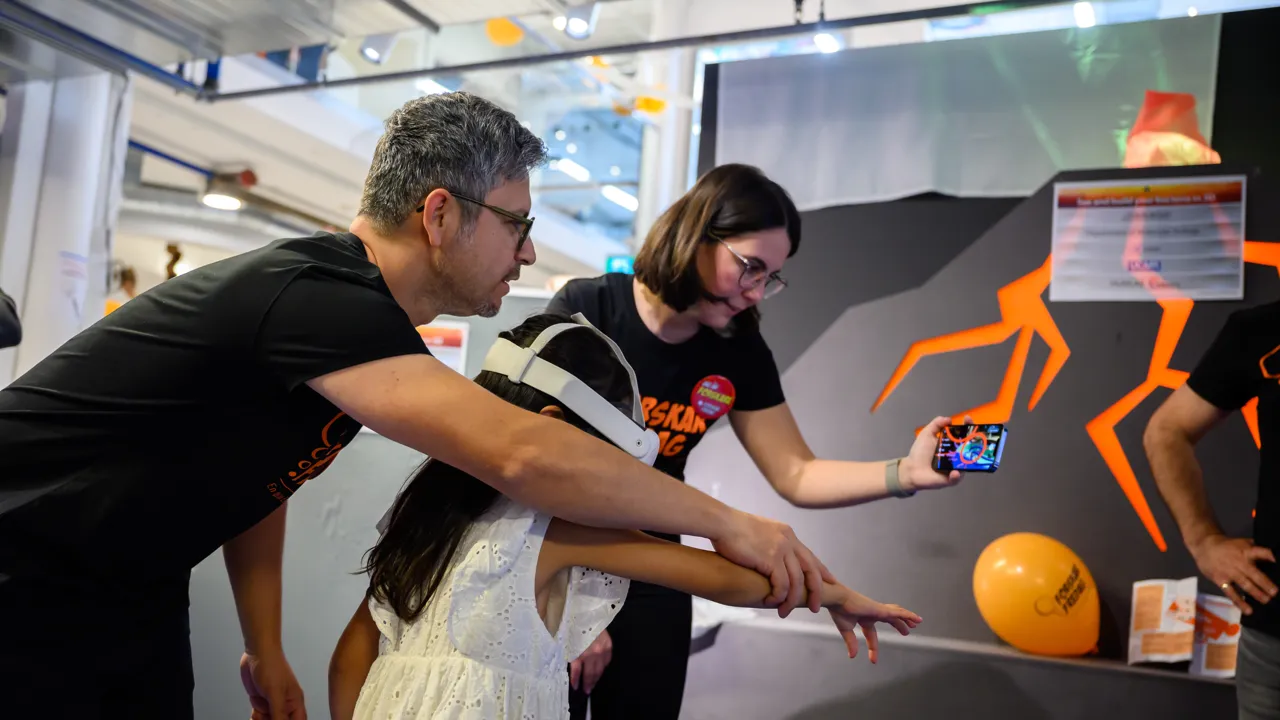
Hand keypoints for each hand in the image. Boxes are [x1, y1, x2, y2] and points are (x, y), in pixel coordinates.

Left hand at [241, 651, 306, 719]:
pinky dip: (255, 719)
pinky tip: (253, 715)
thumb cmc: (271, 666)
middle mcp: (285, 704)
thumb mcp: (275, 692)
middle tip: (263, 717)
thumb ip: (279, 712)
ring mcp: (272, 703)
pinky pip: (260, 717)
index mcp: (294, 702)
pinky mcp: (262, 701)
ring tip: (257, 713)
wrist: (256, 653)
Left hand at [570, 630, 611, 693]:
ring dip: (596, 678)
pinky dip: (603, 667)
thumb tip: (571, 668)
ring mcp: (602, 649)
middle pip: (591, 673)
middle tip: (587, 691)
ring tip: (593, 684)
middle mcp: (592, 653)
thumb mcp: (567, 642)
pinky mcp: (609, 645)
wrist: (585, 611)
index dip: (576, 680)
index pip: (577, 671)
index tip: (576, 687)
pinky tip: (600, 670)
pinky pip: (607, 660)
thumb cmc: (573, 626)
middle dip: (588, 683)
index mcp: (579, 652)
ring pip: (600, 669)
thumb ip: (570, 655)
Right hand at [713, 510, 837, 617]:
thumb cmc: (731, 528)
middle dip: (815, 592)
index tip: (830, 582)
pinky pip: (782, 585)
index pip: (810, 556)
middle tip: (814, 607)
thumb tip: (768, 558)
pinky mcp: (771, 559)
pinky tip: (770, 603)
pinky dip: (778, 597)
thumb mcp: (759, 532)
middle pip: (811, 570)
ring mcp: (781, 549)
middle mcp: (788, 540)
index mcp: (787, 534)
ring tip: (784, 612)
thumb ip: (769, 543)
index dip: (821, 571)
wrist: (720, 522)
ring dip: (791, 601)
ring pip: (796, 582)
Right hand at [827, 586, 921, 662]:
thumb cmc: (839, 611)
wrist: (837, 599)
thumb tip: (853, 656)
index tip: (873, 661)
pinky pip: (899, 613)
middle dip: (898, 625)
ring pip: (896, 614)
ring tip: (915, 624)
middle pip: (889, 619)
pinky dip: (909, 615)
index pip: (871, 634)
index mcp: (864, 618)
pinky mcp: (882, 610)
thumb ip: (851, 643)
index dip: (873, 648)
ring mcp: (878, 610)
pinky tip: (917, 619)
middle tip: (905, 632)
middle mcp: (872, 613)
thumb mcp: (846, 630)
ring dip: (906, 619)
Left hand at [899, 415, 972, 491]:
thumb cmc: (919, 452)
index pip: (963, 435)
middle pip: (970, 448)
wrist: (911, 469)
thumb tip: (949, 419)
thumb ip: (936, 424)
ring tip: (967, 454)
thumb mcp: (927, 434)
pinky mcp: (950, 480)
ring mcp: (955, 468)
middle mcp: (956, 456)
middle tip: (975, 435)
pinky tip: (954, 472)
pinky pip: (957, 478)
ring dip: (970, 459)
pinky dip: (956, 475)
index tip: (968, 419)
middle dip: (974, 440)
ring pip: (967, 464)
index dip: (967, 427)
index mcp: (952, 445)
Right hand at [1190, 534, 1277, 614]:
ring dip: (1256, 593)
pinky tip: (1248, 610)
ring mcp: (1229, 572)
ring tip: (1266, 600)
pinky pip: (1231, 593)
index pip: (1261, 553)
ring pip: (1245, 584)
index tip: (1278, 562)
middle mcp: (1239, 562)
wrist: (1204, 547)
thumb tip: (1274, 554)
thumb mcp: (1242, 543)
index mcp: (1246, 551)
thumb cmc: (1227, 546)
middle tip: (1274, 592)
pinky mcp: (1221, 581)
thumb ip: (1256, 548)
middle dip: (1265, 583)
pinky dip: (1240, 602)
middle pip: (1254, 573)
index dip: (1270, 557)